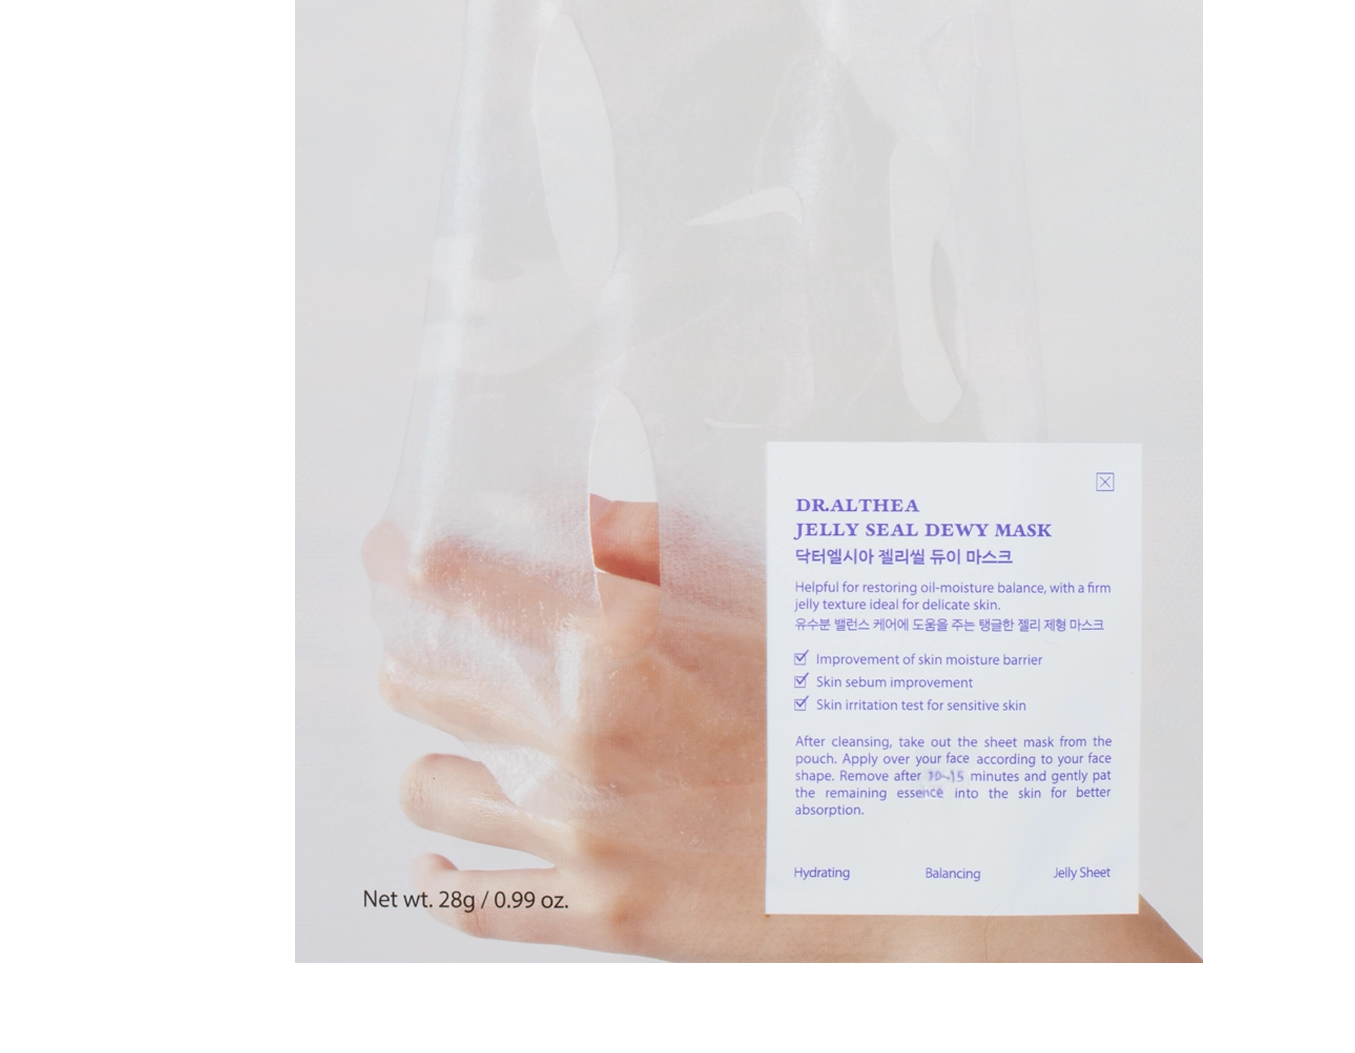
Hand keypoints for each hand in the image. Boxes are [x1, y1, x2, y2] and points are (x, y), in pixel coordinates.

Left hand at [367, 499, 1197, 960]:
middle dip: (410, 670)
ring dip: (428, 773)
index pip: (490, 588)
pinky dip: (442, 879)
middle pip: (446, 690)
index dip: (425, 567)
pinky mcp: (601, 911)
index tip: (393, 555)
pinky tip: (433, 861)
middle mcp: (589, 731)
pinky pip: (479, 903)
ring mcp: (588, 827)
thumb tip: (604, 503)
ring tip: (429, 764)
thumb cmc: (839, 714)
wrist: (900, 852)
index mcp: (631, 643)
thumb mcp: (766, 611)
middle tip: (396, 666)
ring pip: (441, 795)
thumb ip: (672, 556)